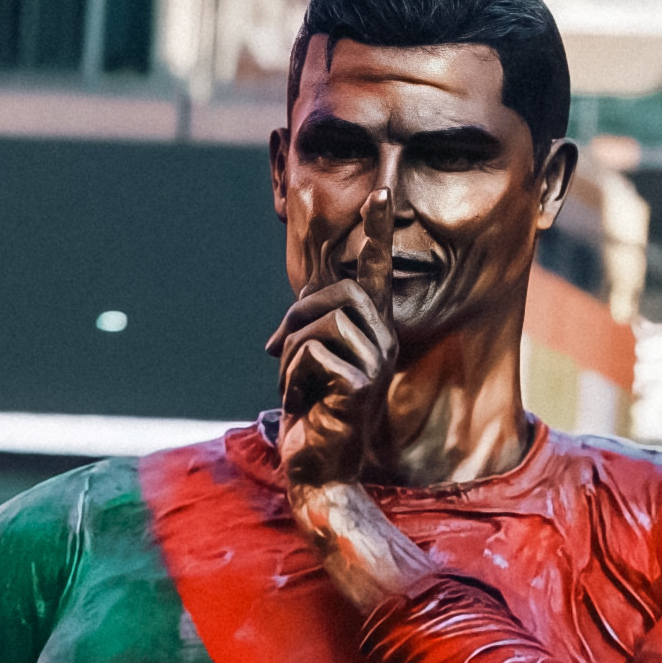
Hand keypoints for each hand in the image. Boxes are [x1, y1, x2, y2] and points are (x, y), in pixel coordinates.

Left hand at [268, 193, 398, 483]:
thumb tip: (288, 324)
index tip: (380, 191)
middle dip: (295, 319)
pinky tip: (304, 405)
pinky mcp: (362, 382)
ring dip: (290, 358)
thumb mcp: (306, 368)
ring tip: (299, 389)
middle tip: (277, 353)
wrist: (319, 470)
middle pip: (335, 292)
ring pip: (318, 323)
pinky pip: (309, 355)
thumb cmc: (312, 419)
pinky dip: (292, 380)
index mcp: (371, 331)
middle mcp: (384, 339)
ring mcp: (377, 360)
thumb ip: (305, 335)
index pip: (374, 274)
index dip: (376, 232)